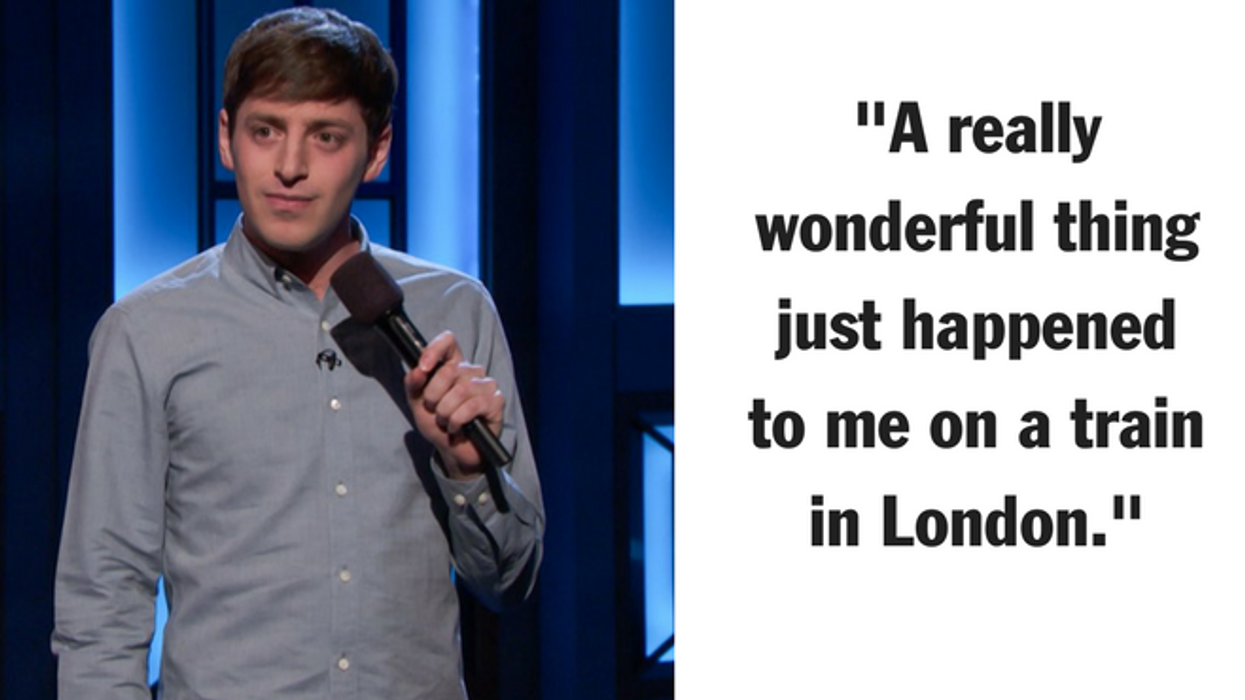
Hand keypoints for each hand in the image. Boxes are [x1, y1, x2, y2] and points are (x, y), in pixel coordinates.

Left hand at [404, 330, 504, 478]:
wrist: (453, 451)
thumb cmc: (438, 424)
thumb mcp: (418, 404)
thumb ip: (413, 385)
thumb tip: (416, 371)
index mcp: (453, 365)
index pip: (448, 341)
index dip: (434, 350)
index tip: (424, 368)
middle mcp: (471, 372)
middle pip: (449, 370)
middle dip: (433, 396)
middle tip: (434, 411)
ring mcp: (486, 385)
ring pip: (460, 390)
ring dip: (445, 412)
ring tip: (445, 422)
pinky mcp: (496, 401)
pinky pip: (473, 405)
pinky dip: (458, 420)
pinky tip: (457, 427)